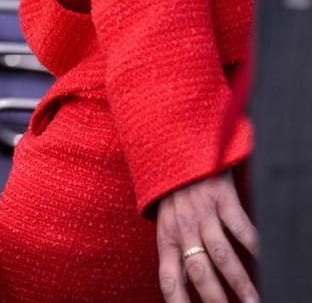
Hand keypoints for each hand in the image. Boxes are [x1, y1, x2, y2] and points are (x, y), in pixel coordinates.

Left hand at [156, 171, 258, 302]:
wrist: (176, 146)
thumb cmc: (175, 191)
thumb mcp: (168, 222)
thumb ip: (179, 250)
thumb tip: (189, 284)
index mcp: (167, 237)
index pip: (169, 277)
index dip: (178, 301)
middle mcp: (182, 227)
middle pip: (198, 271)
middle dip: (215, 299)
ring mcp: (201, 212)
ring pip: (221, 254)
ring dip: (239, 282)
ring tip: (253, 301)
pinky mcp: (220, 197)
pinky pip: (239, 226)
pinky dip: (254, 245)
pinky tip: (266, 261)